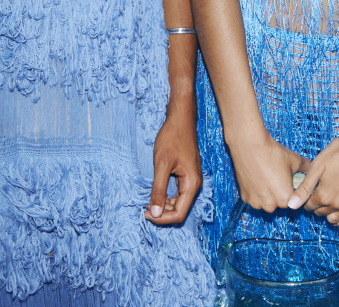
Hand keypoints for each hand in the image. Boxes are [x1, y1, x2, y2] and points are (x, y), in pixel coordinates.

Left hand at [144, 109, 202, 225]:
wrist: (180, 118)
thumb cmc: (172, 137)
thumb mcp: (161, 164)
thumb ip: (158, 190)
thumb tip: (154, 214)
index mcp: (192, 184)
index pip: (179, 213)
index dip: (162, 218)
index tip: (146, 213)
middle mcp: (194, 184)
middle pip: (180, 210)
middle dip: (162, 213)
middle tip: (144, 208)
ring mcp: (191, 179)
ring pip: (178, 202)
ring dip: (163, 205)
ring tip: (147, 201)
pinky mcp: (186, 174)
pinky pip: (177, 192)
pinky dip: (166, 196)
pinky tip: (155, 193)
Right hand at [228, 128, 309, 213]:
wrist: (250, 145)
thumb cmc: (273, 153)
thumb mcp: (295, 159)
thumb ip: (306, 168)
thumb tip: (311, 170)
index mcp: (285, 199)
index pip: (293, 199)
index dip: (291, 188)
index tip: (288, 179)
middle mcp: (270, 205)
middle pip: (278, 202)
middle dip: (279, 192)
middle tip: (276, 176)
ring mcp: (256, 203)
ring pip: (266, 201)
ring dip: (267, 193)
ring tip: (266, 176)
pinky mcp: (245, 198)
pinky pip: (254, 198)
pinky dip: (256, 191)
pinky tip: (257, 177)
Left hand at [287, 125, 338, 226]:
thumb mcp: (317, 167)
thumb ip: (304, 188)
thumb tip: (292, 204)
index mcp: (324, 196)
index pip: (309, 206)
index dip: (306, 198)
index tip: (309, 190)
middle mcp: (337, 204)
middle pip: (320, 212)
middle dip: (316, 204)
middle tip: (317, 192)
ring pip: (334, 219)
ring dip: (327, 212)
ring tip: (327, 199)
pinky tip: (338, 211)